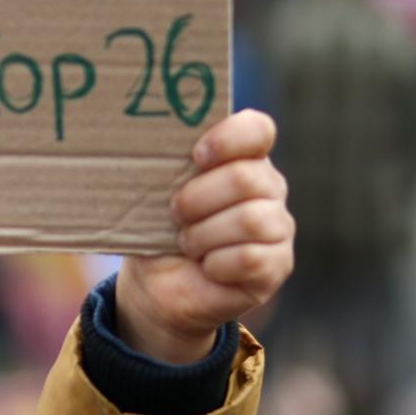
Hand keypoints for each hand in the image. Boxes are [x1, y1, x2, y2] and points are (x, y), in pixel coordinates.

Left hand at [116, 109, 293, 362]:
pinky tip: (206, 267)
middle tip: (175, 214)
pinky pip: (251, 258)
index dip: (228, 138)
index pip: (257, 130)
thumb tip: (137, 142)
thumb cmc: (159, 228)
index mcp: (242, 159)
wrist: (158, 284)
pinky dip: (217, 264)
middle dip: (198, 198)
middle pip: (246, 178)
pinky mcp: (277, 266)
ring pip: (251, 220)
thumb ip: (165, 165)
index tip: (196, 155)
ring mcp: (278, 227)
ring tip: (187, 244)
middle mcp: (268, 188)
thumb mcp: (157, 193)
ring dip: (204, 235)